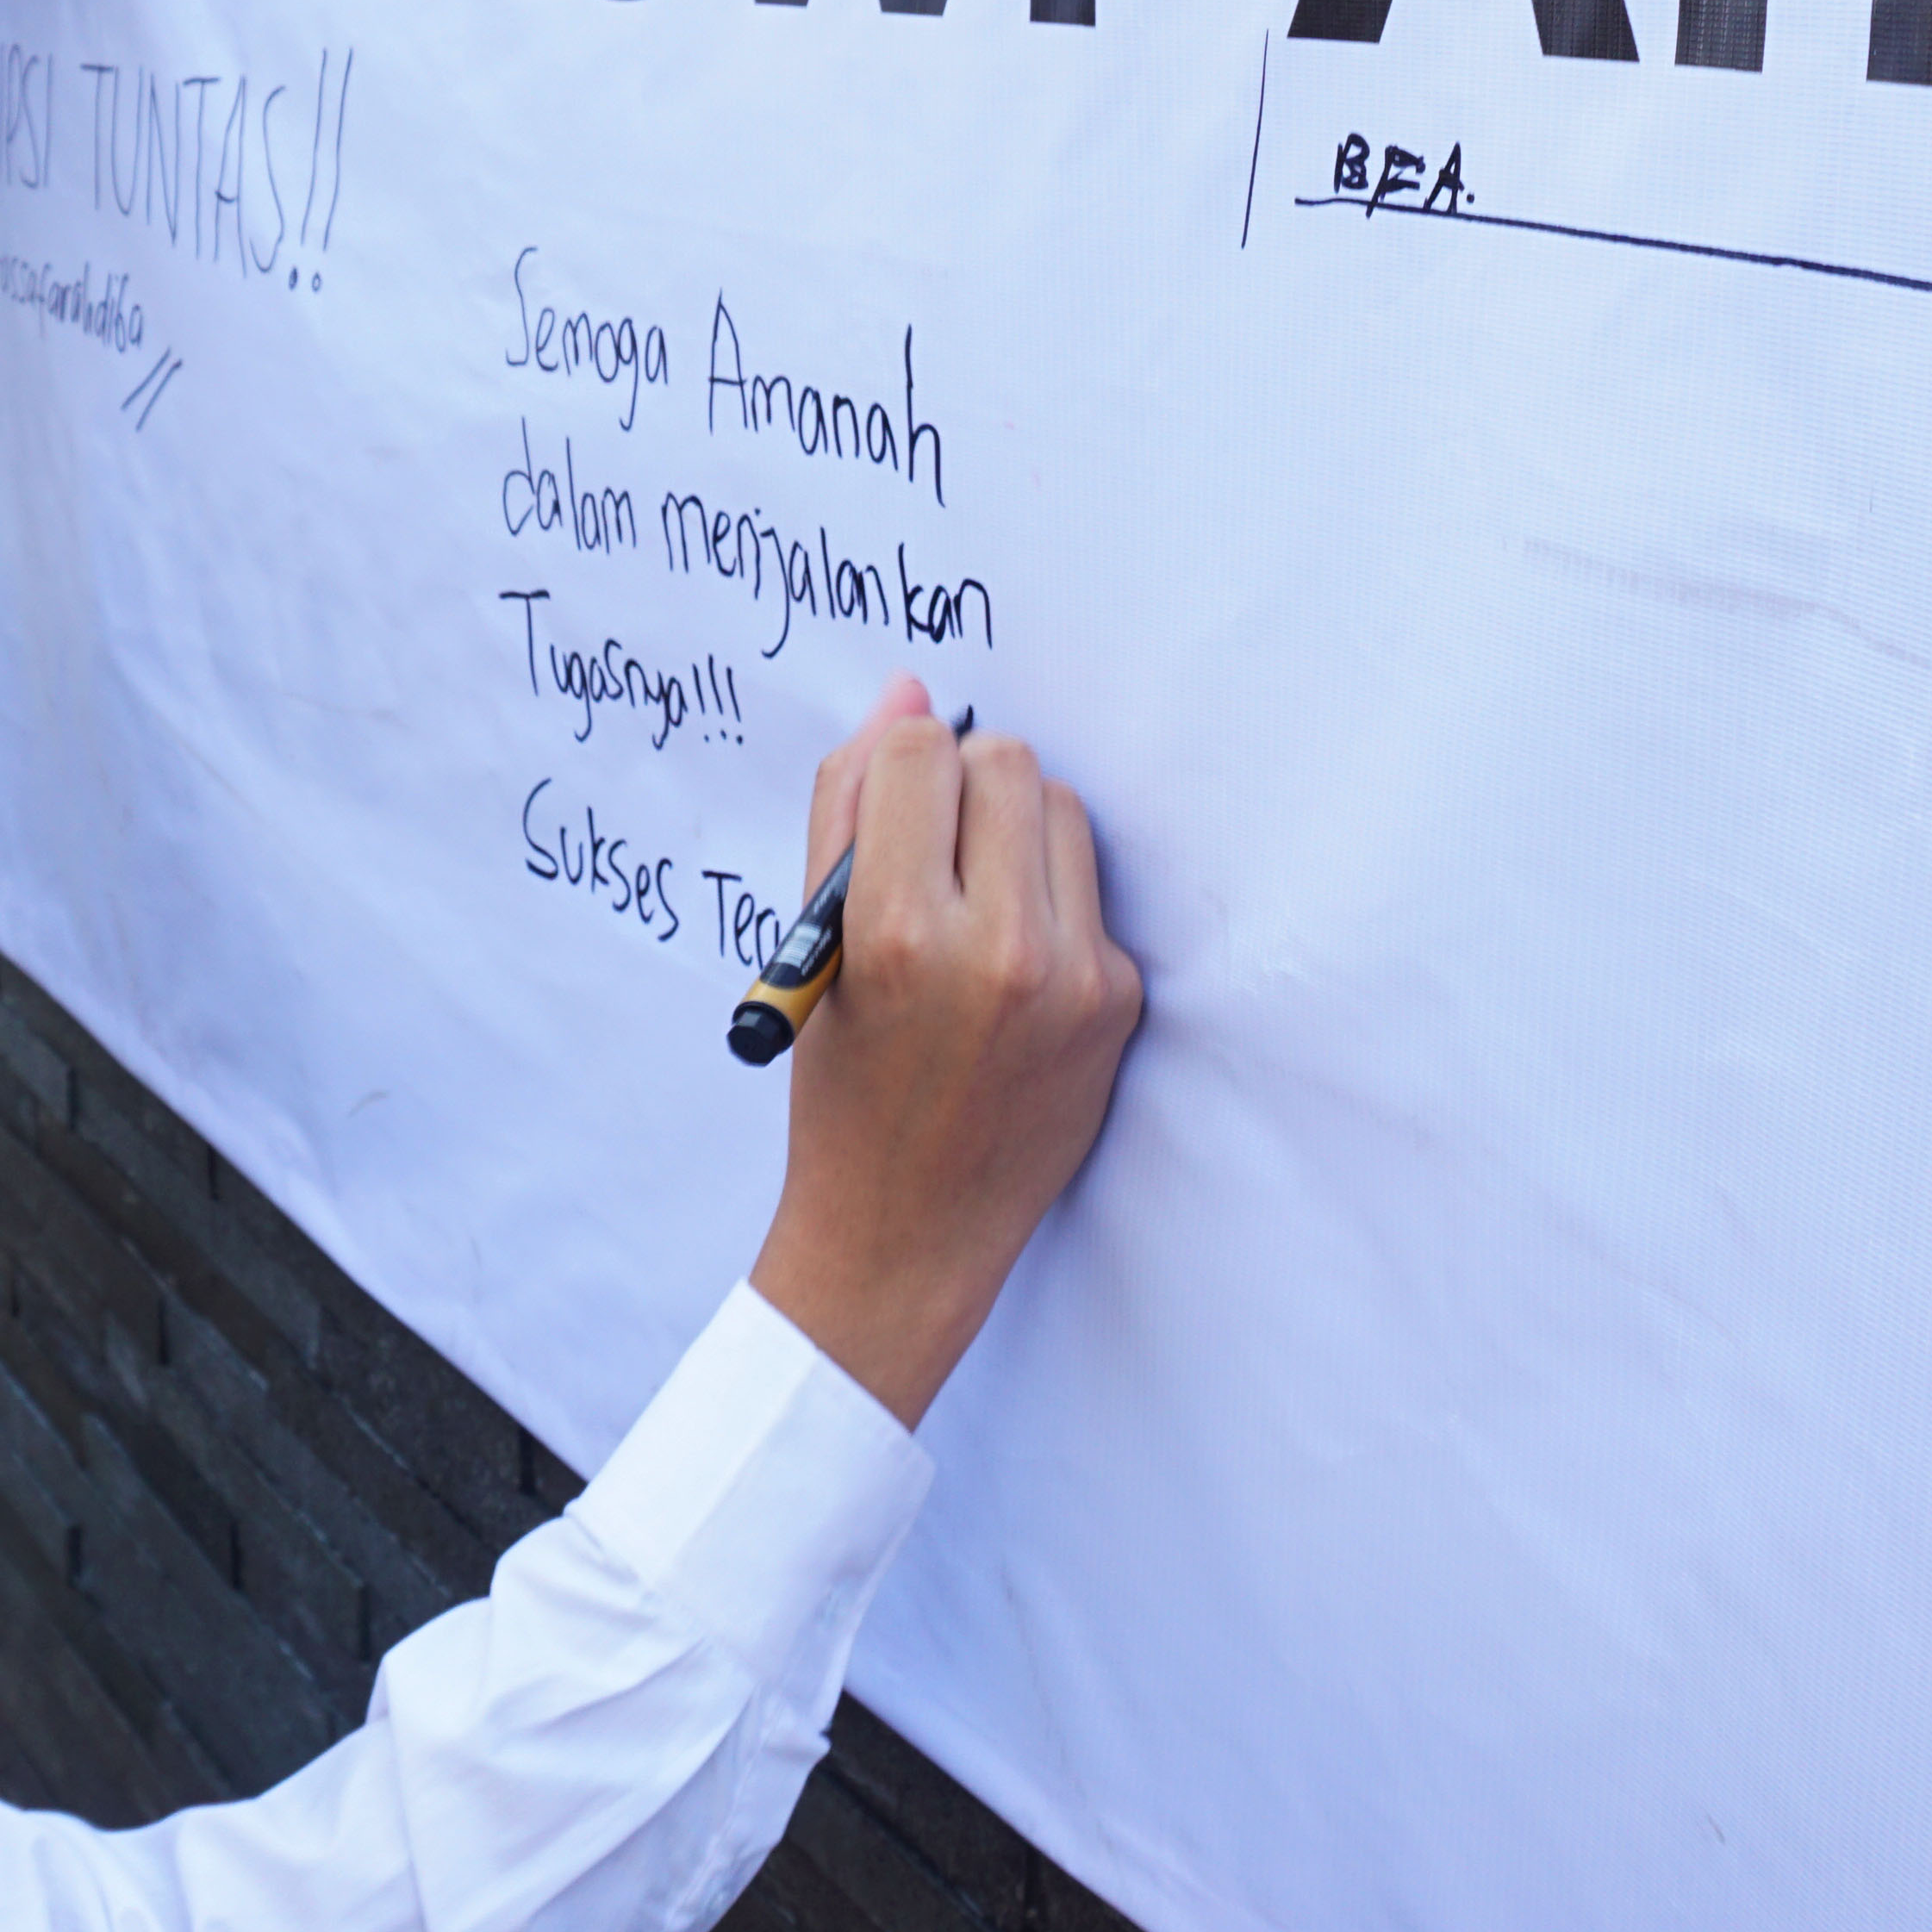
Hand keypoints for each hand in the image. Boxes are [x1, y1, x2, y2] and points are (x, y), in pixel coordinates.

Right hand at [747, 680, 1142, 1426]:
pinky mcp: (1119, 1002)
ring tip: (968, 899)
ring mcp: (1073, 978)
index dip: (897, 763)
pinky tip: (1007, 963)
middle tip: (927, 846)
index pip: (919, 754)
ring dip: (1012, 827)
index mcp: (898, 934)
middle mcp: (999, 950)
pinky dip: (1047, 897)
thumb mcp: (813, 952)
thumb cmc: (842, 1092)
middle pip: (1005, 762)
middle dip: (961, 783)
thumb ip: (847, 812)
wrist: (909, 1235)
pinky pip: (1089, 888)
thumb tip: (904, 695)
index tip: (887, 805)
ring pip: (1061, 808)